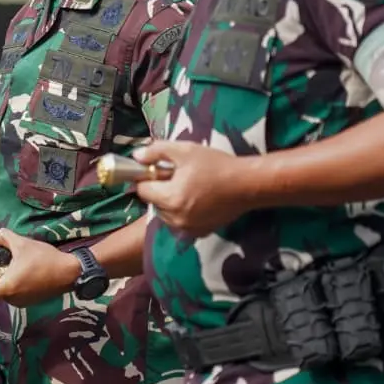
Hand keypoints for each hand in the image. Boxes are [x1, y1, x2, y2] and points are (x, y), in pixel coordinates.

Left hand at [0, 229, 80, 307]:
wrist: (70, 271)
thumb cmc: (44, 258)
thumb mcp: (21, 243)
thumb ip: (3, 238)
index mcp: (7, 287)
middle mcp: (13, 299)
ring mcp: (24, 303)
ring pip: (7, 295)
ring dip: (7, 285)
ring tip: (12, 269)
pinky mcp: (33, 302)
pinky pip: (18, 295)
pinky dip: (17, 288)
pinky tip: (24, 274)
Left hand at [132, 141, 256, 236]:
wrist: (247, 185)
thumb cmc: (216, 165)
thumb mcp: (184, 151)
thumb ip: (156, 151)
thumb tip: (136, 156)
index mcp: (170, 198)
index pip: (142, 190)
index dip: (146, 177)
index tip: (158, 169)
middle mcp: (175, 218)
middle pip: (153, 202)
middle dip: (159, 189)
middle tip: (177, 176)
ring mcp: (188, 228)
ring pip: (165, 214)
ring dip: (170, 201)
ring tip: (188, 187)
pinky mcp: (200, 232)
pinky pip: (180, 222)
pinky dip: (182, 212)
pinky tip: (197, 199)